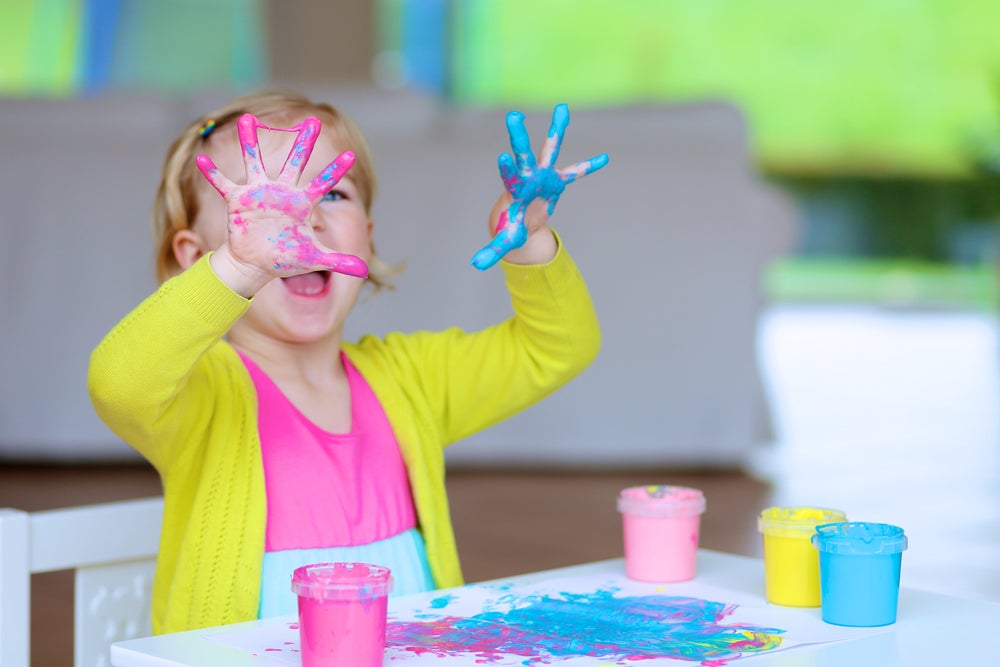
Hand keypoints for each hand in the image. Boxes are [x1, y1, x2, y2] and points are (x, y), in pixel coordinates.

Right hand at [196, 113, 367, 279]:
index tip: (351, 156)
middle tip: (312, 121)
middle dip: (303, 143)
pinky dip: (212, 172)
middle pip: (295, 163)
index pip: (323, 184)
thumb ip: (339, 261)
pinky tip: (202, 158)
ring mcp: (259, 194)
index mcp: (302, 204)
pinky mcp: (238, 201)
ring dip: (250, 142)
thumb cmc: (287, 258)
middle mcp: (282, 192)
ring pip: (255, 162)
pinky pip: (223, 184)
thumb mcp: (314, 259)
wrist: (258, 264)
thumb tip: (364, 269)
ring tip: (247, 119)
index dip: (336, 171)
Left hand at [471, 103, 608, 269]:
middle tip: (512, 116)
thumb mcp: (505, 239)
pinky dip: (588, 168)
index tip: (503, 157)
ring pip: (550, 149)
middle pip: (523, 154)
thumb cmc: (511, 226)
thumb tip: (475, 266)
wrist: (521, 219)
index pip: (509, 176)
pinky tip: (604, 159)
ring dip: (557, 130)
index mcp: (514, 189)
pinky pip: (575, 173)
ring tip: (562, 108)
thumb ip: (492, 250)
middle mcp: (528, 176)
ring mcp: (544, 176)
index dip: (507, 168)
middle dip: (518, 137)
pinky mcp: (557, 181)